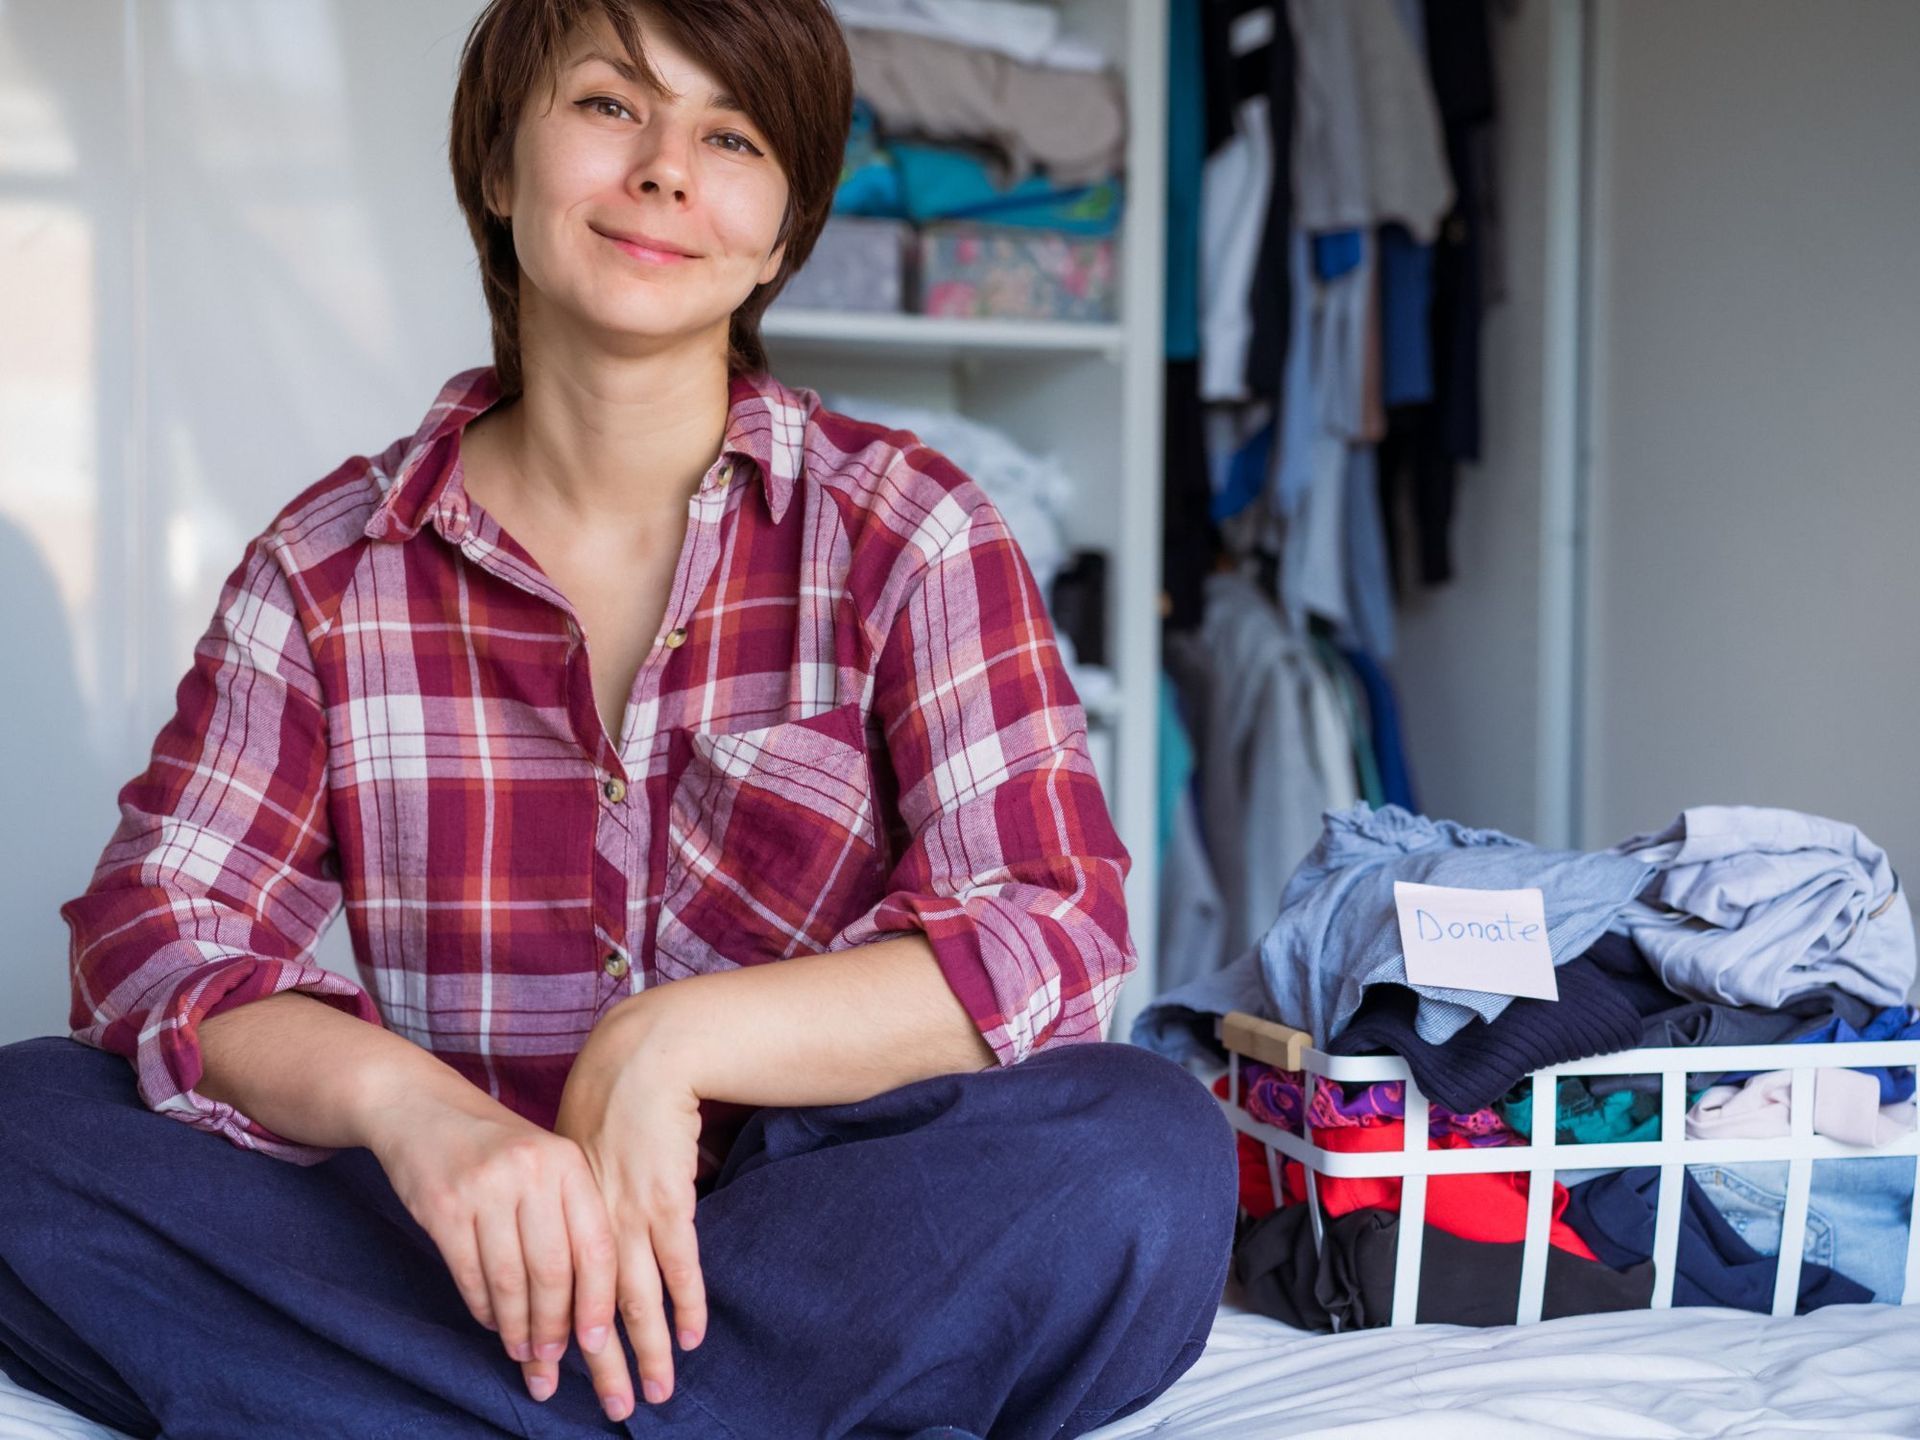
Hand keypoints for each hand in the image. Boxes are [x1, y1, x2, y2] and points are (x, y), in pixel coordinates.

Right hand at [360, 1076, 626, 1413]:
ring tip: (524, 1353)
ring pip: (509, 1281)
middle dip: (554, 1327)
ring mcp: (485, 1188)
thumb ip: (571, 1218)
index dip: (598, 1302)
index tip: (597, 1343)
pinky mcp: (443, 1207)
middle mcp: (530, 1172)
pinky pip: (470, 1275)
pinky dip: (484, 1309)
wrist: (423, 1108)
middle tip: (552, 1362)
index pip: (596, 1246)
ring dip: (517, 1328)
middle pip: (553, 1271)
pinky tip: (492, 1324)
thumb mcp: (546, 1164)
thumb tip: (592, 1303)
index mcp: (568, 1162)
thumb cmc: (497, 1147)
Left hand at [552, 997, 707, 1417]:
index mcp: (565, 1210)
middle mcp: (592, 1219)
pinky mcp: (669, 1200)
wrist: (645, 1054)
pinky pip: (679, 1264)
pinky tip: (688, 1338)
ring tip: (653, 1393)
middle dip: (604, 1364)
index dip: (561, 1335)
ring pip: (636, 1298)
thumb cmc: (616, 1097)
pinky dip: (686, 1304)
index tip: (560, 1374)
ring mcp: (630, 1212)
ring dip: (646, 1350)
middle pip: (595, 1308)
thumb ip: (585, 1190)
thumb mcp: (581, 1146)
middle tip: (610, 1408)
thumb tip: (586, 1227)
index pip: (558, 1290)